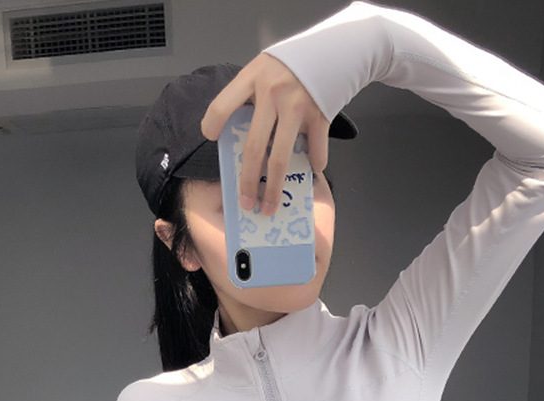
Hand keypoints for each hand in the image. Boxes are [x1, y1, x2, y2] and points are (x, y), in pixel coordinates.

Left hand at [201, 53, 329, 216]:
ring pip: (280, 159)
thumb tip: (235, 134)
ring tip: (269, 207)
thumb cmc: (291, 65)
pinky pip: (314, 152)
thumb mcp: (262, 69)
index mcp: (253, 78)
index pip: (223, 104)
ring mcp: (297, 107)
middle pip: (253, 147)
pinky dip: (313, 166)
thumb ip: (249, 96)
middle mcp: (273, 93)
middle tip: (245, 203)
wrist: (332, 50)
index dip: (213, 124)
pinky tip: (310, 173)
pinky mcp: (320, 117)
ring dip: (274, 188)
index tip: (211, 139)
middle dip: (247, 181)